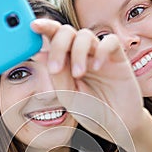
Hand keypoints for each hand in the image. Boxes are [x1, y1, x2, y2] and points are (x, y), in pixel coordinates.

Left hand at [31, 18, 144, 151]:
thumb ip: (57, 75)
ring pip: (85, 35)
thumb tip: (39, 53)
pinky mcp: (118, 58)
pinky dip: (102, 51)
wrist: (116, 125)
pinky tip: (98, 68)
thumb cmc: (93, 112)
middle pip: (67, 32)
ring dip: (78, 52)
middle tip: (55, 68)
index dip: (44, 28)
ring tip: (78, 74)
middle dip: (58, 44)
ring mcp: (99, 55)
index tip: (33, 26)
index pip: (54, 39)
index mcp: (66, 62)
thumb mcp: (69, 97)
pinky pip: (110, 41)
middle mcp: (82, 55)